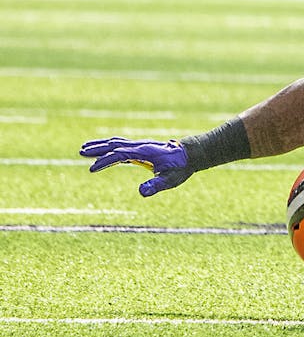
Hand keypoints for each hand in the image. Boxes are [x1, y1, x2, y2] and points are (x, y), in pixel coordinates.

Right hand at [79, 137, 193, 196]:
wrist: (190, 154)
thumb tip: (141, 193)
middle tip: (80, 152)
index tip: (91, 169)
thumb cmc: (181, 168)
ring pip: (116, 143)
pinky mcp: (141, 149)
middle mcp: (140, 146)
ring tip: (84, 149)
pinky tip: (102, 152)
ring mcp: (140, 146)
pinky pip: (120, 146)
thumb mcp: (171, 179)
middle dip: (97, 149)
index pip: (119, 155)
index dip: (104, 161)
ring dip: (100, 146)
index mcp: (144, 152)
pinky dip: (109, 147)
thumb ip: (156, 185)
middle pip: (114, 145)